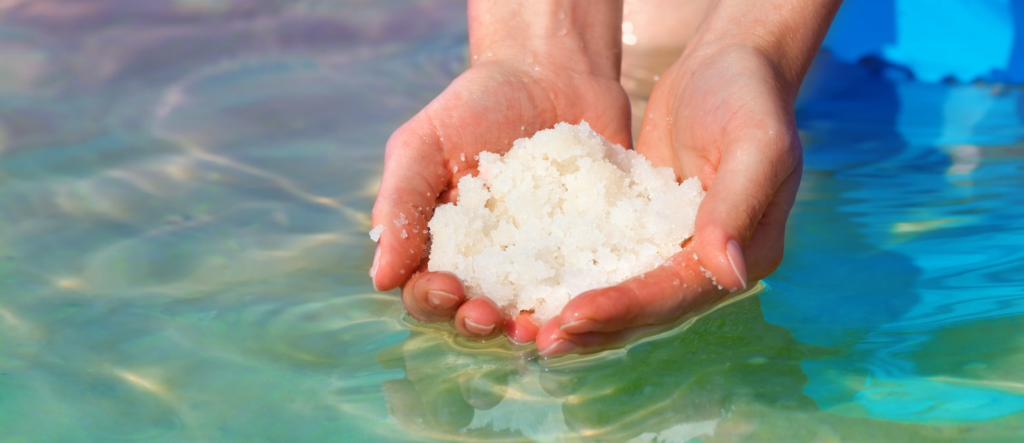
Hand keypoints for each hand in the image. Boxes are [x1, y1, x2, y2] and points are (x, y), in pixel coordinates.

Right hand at [370, 0, 629, 342]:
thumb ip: (400, 205)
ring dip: (528, 325)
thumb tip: (380, 280)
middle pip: (476, 313)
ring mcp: (542, 263)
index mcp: (443, 247)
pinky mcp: (590, 252)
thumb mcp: (423, 144)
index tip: (447, 287)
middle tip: (489, 315)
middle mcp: (490, 265)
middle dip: (477, 322)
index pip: (427, 291)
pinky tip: (586, 302)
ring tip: (534, 327)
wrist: (551, 72)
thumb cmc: (475, 107)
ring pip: (530, 310)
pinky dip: (583, 300)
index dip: (432, 300)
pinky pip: (586, 286)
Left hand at [534, 0, 839, 356]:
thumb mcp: (756, 141)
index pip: (678, 292)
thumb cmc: (749, 94)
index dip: (627, 306)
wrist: (729, 64)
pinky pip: (609, 261)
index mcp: (747, 254)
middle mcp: (711, 264)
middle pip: (648, 307)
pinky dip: (575, 277)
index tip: (574, 314)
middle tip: (539, 341)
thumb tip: (730, 274)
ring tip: (527, 330)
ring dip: (579, 314)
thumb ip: (739, 204)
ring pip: (625, 294)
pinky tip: (532, 287)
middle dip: (594, 326)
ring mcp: (678, 249)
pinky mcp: (646, 230)